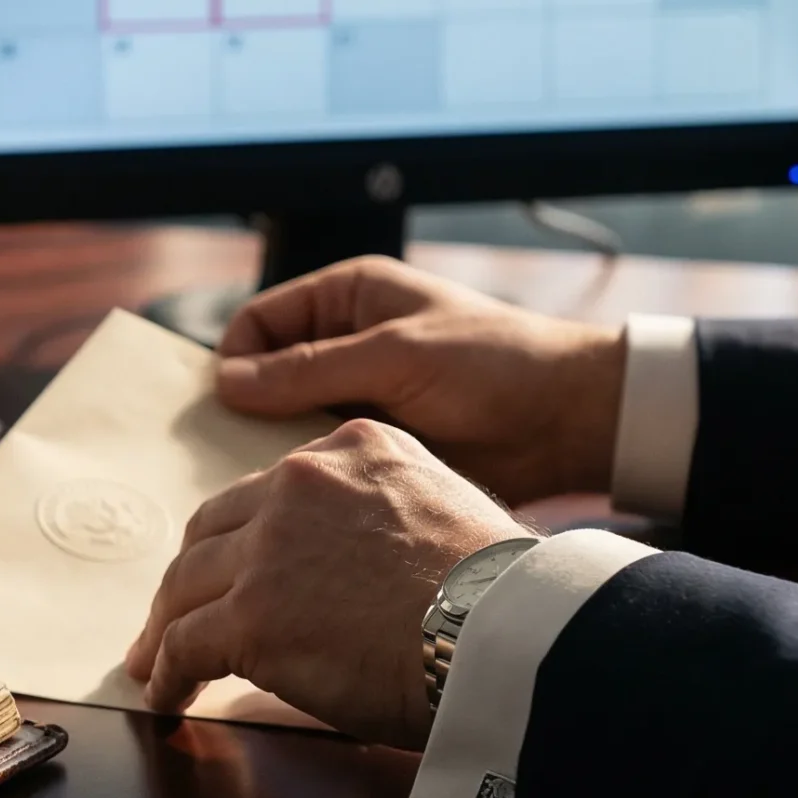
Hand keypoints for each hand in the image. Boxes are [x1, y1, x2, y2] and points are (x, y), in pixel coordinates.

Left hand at [122, 420, 530, 749]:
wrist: (507, 633)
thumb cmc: (502, 596)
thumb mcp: (444, 511)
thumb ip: (387, 520)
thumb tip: (362, 573)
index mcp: (352, 450)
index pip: (273, 491)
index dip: (244, 534)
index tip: (233, 564)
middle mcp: (300, 484)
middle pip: (214, 530)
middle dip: (192, 574)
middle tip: (175, 611)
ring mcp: (268, 548)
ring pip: (187, 585)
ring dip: (166, 626)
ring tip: (154, 660)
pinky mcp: (248, 614)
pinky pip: (185, 645)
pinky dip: (166, 673)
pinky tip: (165, 695)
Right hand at [214, 256, 626, 506]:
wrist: (571, 421)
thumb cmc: (495, 365)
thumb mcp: (395, 356)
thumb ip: (309, 369)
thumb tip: (227, 382)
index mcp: (346, 298)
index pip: (257, 322)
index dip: (236, 359)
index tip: (226, 405)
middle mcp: (343, 343)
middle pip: (264, 374)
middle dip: (248, 410)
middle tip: (232, 454)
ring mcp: (357, 396)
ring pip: (287, 421)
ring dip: (277, 448)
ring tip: (268, 483)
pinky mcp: (374, 443)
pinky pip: (321, 458)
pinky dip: (309, 475)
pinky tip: (302, 498)